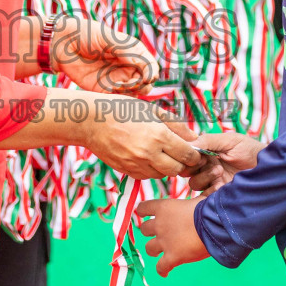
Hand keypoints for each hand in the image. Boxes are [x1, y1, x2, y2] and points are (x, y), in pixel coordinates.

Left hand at [53, 17, 157, 94]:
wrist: (62, 42)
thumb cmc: (87, 34)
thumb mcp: (109, 39)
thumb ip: (129, 53)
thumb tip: (147, 69)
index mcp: (133, 53)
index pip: (151, 68)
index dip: (152, 74)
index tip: (146, 78)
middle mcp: (127, 67)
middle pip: (145, 84)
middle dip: (141, 86)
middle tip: (130, 83)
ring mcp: (116, 79)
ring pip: (132, 94)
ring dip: (129, 93)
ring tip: (117, 85)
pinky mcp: (103, 89)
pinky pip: (116, 99)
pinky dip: (117, 99)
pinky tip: (110, 89)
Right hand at [85, 108, 202, 180]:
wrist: (90, 121)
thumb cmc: (122, 109)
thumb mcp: (152, 110)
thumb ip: (176, 125)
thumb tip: (194, 137)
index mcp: (159, 135)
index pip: (188, 154)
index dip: (194, 155)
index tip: (193, 151)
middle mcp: (149, 153)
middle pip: (177, 170)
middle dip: (182, 163)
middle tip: (179, 154)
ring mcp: (136, 164)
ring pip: (162, 175)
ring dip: (166, 167)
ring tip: (161, 153)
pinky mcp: (126, 171)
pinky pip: (146, 176)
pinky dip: (151, 170)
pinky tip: (146, 157)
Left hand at [138, 197, 209, 276]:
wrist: (214, 225)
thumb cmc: (209, 209)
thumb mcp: (196, 200)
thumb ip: (189, 205)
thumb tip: (197, 203)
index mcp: (164, 208)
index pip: (143, 208)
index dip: (143, 211)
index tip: (144, 214)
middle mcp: (160, 225)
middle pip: (144, 229)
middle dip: (149, 232)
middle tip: (158, 234)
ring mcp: (164, 242)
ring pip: (149, 248)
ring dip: (153, 250)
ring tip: (159, 253)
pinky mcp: (172, 257)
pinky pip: (161, 267)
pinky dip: (162, 270)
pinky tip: (165, 272)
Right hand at [186, 132, 261, 191]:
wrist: (268, 168)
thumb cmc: (250, 150)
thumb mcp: (229, 141)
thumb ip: (208, 140)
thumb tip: (187, 144)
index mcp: (206, 151)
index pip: (187, 155)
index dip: (189, 156)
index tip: (199, 155)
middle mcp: (206, 166)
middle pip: (186, 170)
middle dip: (195, 168)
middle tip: (208, 163)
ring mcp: (212, 180)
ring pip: (194, 183)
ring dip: (204, 178)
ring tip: (220, 172)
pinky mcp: (218, 193)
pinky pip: (204, 196)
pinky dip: (210, 191)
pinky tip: (221, 185)